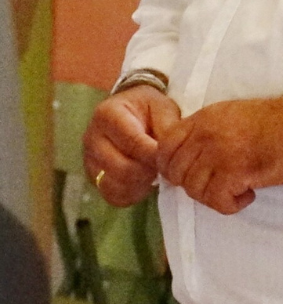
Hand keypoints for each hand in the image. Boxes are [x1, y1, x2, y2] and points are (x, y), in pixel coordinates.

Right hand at [81, 87, 181, 206]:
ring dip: (142, 183)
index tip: (172, 157)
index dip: (155, 154)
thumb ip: (168, 128)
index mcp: (107, 114)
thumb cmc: (150, 109)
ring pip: (117, 185)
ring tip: (156, 170)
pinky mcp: (94, 177)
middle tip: (166, 165)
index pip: (133, 142)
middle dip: (150, 170)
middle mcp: (92, 138)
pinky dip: (133, 193)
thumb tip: (170, 154)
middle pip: (122, 168)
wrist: (132, 113)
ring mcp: (90, 160)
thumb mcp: (163, 108)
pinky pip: (113, 195)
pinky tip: (146, 180)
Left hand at [157, 93, 282, 214]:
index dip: (172, 166)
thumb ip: (208, 130)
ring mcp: (220, 152)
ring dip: (215, 196)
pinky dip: (232, 205)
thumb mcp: (236, 114)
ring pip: (194, 190)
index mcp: (205, 117)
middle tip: (219, 185)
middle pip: (176, 172)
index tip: (191, 173)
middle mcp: (207, 133)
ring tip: (239, 189)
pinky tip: (249, 194)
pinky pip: (217, 201)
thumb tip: (188, 157)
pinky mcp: (237, 172)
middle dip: (194, 185)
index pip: (165, 146)